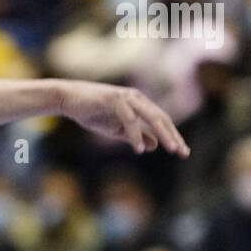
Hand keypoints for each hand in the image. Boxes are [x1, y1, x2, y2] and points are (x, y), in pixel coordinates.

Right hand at [56, 80, 189, 156]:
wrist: (67, 99)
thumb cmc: (91, 112)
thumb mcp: (116, 128)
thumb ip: (134, 135)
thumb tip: (155, 146)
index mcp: (139, 103)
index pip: (161, 120)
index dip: (173, 135)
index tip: (182, 152)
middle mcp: (136, 98)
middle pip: (161, 118)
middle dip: (173, 136)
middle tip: (183, 153)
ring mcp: (125, 97)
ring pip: (151, 116)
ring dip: (163, 133)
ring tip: (171, 149)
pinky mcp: (113, 99)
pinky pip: (129, 119)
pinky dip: (135, 134)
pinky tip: (139, 149)